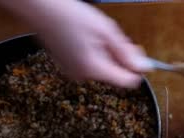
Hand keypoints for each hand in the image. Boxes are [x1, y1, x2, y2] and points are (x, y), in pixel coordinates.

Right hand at [0, 0, 149, 87]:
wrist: (40, 9)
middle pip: (115, 74)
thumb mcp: (106, 31)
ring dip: (107, 54)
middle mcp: (83, 76)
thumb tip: (143, 68)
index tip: (135, 53)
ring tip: (96, 35)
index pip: (128, 82)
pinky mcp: (68, 67)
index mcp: (94, 69)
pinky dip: (95, 54)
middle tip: (113, 37)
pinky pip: (90, 64)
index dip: (136, 68)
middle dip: (120, 58)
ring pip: (103, 68)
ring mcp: (74, 73)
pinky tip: (86, 39)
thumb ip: (126, 53)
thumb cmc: (70, 16)